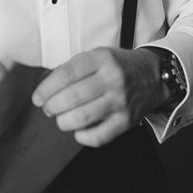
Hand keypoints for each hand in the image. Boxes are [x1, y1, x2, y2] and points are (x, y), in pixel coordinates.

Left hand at [32, 47, 163, 147]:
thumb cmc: (120, 66)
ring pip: (80, 118)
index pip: (66, 74)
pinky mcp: (126, 121)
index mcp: (103, 59)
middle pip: (70, 97)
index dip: (46, 88)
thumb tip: (46, 88)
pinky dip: (82, 136)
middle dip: (51, 106)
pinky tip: (80, 129)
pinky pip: (97, 137)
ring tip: (62, 118)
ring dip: (63, 121)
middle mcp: (113, 79)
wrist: (154, 76)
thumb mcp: (99, 55)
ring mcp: (120, 101)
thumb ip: (74, 68)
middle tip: (49, 107)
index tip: (38, 97)